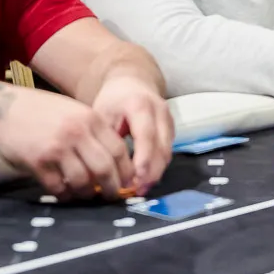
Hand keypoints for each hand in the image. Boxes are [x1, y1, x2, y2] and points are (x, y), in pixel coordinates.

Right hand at [0, 86, 135, 200]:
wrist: (4, 107)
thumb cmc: (41, 110)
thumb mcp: (74, 111)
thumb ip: (93, 130)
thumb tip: (113, 160)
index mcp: (90, 118)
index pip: (119, 150)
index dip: (126, 170)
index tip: (127, 181)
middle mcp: (77, 132)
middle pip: (105, 169)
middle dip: (112, 188)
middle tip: (111, 195)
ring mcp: (57, 148)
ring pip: (83, 182)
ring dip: (87, 193)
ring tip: (85, 193)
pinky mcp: (38, 162)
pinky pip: (59, 187)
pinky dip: (65, 194)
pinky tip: (64, 191)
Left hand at [91, 75, 174, 194]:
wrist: (132, 82)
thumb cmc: (113, 100)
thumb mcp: (102, 114)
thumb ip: (106, 139)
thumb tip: (104, 170)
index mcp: (140, 104)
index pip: (146, 134)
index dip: (143, 158)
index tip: (136, 178)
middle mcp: (160, 111)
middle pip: (161, 146)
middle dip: (151, 172)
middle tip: (137, 191)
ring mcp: (169, 120)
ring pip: (168, 152)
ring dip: (156, 173)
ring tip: (140, 190)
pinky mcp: (172, 129)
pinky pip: (168, 151)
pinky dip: (158, 167)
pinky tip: (145, 179)